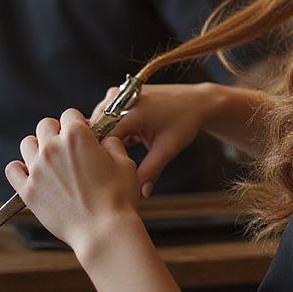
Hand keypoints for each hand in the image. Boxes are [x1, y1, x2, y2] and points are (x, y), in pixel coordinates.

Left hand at [4, 109, 139, 254]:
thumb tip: (104, 139)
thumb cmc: (117, 198)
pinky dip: (20, 168)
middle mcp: (53, 148)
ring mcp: (37, 169)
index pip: (70, 114)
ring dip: (38, 147)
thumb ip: (111, 144)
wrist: (102, 231)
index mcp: (77, 136)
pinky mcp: (27, 191)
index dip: (79, 122)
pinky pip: (12, 170)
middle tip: (68, 146)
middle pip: (45, 125)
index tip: (83, 133)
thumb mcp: (125, 163)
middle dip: (57, 131)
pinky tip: (32, 172)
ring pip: (27, 144)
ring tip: (51, 159)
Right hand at [90, 83, 211, 197]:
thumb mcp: (168, 148)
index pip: (100, 137)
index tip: (99, 175)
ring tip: (115, 158)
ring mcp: (119, 97)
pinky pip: (109, 120)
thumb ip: (151, 170)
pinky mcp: (121, 99)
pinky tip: (126, 145)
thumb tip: (140, 194)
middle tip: (104, 171)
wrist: (196, 102)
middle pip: (96, 130)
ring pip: (101, 125)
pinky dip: (115, 133)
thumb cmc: (184, 122)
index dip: (99, 158)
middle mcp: (119, 100)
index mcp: (129, 112)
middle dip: (101, 150)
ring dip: (106, 141)